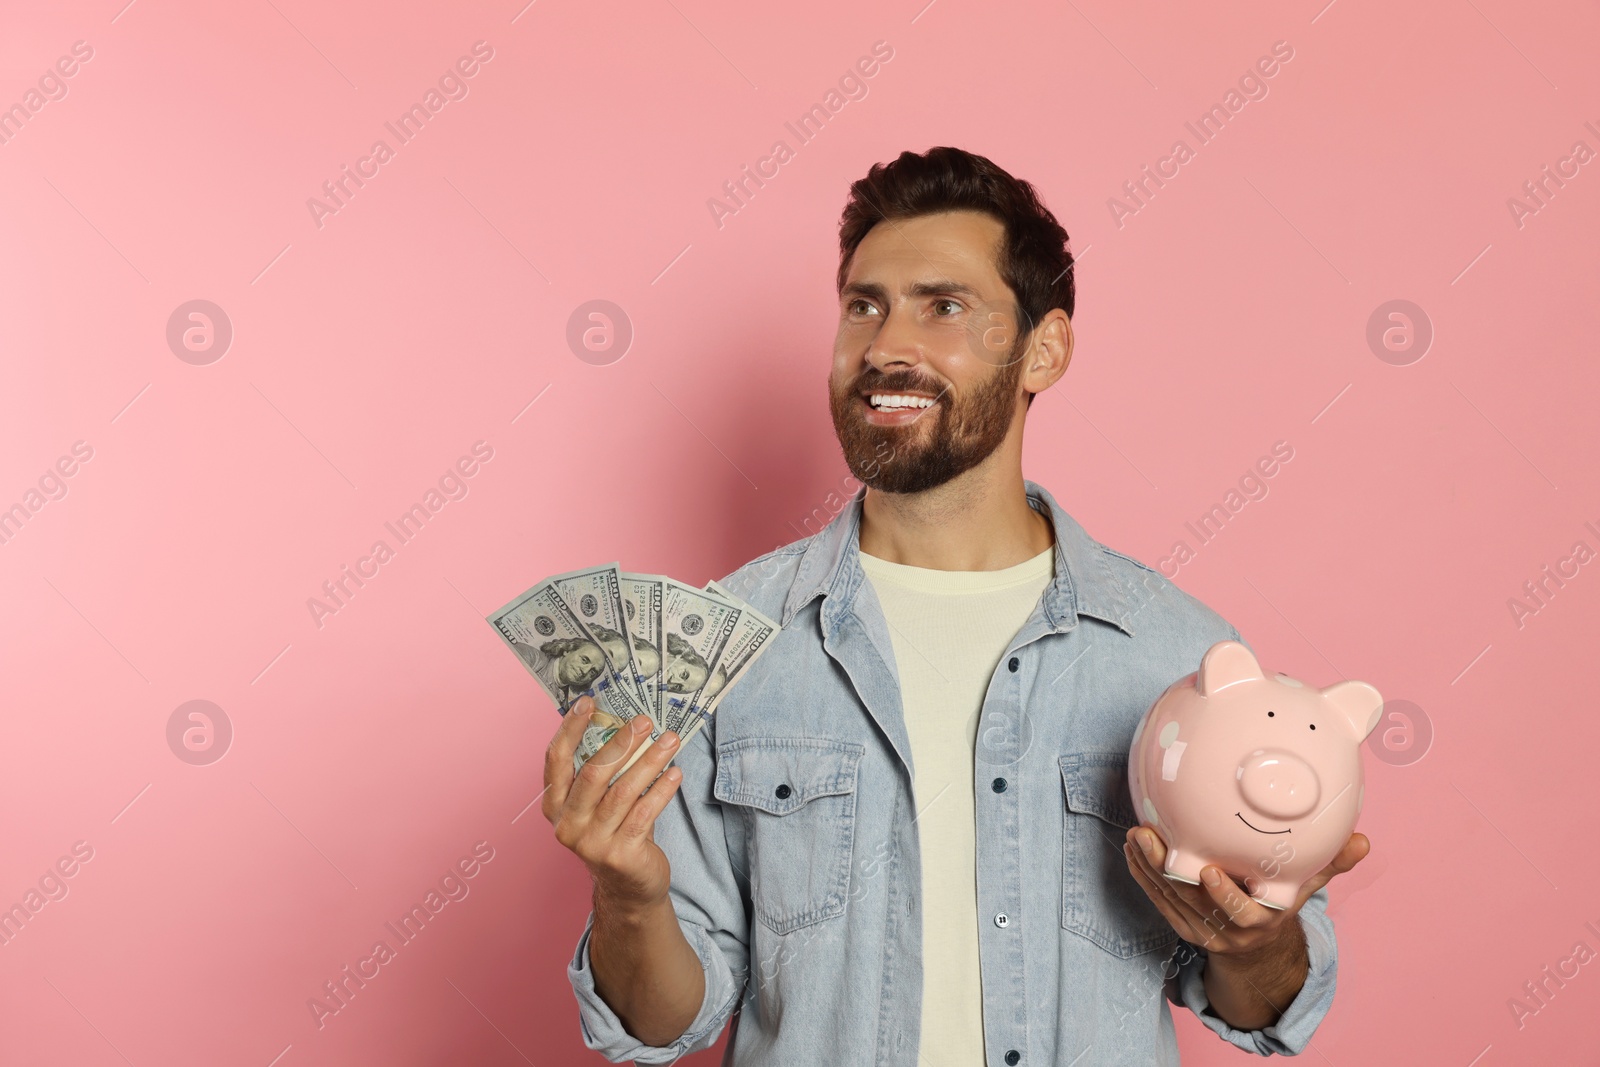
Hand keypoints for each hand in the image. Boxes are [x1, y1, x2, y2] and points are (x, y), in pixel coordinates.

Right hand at [542, 696, 683, 910]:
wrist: (628, 886)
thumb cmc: (614, 832)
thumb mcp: (598, 802)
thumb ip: (602, 771)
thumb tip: (625, 722)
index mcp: (555, 805)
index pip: (556, 760)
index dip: (570, 729)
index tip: (588, 701)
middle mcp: (567, 824)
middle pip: (592, 774)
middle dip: (621, 743)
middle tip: (644, 721)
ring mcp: (591, 842)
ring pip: (623, 792)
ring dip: (650, 762)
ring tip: (670, 741)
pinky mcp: (619, 855)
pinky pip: (644, 814)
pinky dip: (661, 790)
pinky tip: (675, 774)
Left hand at [1122, 826, 1369, 960]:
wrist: (1256, 945)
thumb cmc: (1280, 901)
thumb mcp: (1306, 887)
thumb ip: (1330, 863)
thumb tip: (1363, 841)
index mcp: (1260, 920)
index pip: (1240, 913)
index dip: (1224, 896)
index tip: (1209, 870)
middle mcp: (1227, 929)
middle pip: (1191, 901)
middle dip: (1166, 870)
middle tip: (1148, 835)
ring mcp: (1199, 929)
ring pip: (1167, 898)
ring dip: (1146, 866)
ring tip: (1135, 834)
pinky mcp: (1179, 924)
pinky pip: (1155, 899)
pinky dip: (1141, 874)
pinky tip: (1131, 849)